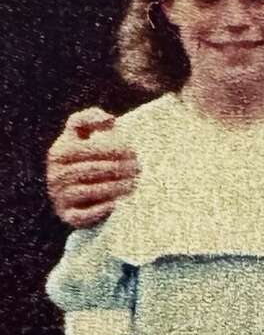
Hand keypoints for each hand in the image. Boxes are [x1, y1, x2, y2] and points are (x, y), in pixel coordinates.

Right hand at [47, 108, 137, 227]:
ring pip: (86, 191)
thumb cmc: (90, 155)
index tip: (133, 151)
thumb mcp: (85, 133)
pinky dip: (98, 211)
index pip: (86, 149)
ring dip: (113, 187)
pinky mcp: (67, 215)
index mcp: (58, 152)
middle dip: (117, 168)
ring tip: (134, 183)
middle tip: (138, 168)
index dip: (111, 149)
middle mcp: (55, 175)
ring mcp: (59, 196)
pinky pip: (80, 215)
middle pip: (89, 170)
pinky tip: (117, 204)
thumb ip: (89, 118)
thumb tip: (108, 119)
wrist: (85, 188)